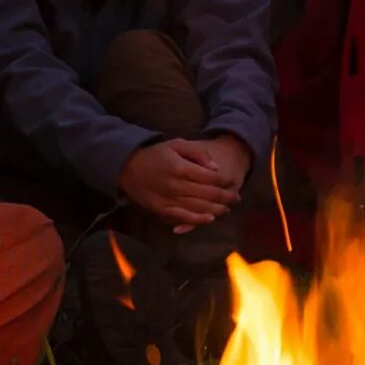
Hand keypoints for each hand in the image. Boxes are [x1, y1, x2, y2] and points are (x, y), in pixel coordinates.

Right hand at [120, 137, 242, 230]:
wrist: (127, 167)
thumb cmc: (155, 154)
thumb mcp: (177, 144)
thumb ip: (198, 153)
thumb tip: (215, 168)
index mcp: (181, 168)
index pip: (210, 177)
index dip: (225, 180)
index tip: (233, 181)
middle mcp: (176, 186)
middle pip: (207, 194)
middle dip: (225, 196)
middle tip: (236, 197)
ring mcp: (169, 199)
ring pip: (198, 207)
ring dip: (216, 209)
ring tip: (228, 208)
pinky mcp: (162, 209)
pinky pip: (183, 217)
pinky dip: (198, 219)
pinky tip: (210, 219)